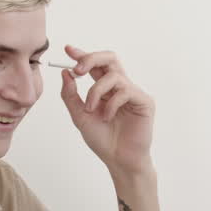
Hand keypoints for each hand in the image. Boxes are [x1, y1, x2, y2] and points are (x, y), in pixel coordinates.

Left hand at [58, 45, 154, 175]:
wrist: (118, 160)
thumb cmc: (103, 140)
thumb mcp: (79, 116)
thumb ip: (71, 95)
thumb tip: (65, 73)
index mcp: (105, 89)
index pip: (95, 65)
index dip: (82, 55)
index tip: (68, 49)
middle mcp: (120, 87)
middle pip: (110, 58)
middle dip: (91, 59)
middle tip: (78, 69)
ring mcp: (133, 93)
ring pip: (113, 76)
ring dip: (96, 91)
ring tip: (92, 110)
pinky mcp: (144, 101)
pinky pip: (125, 91)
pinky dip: (111, 103)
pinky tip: (108, 118)